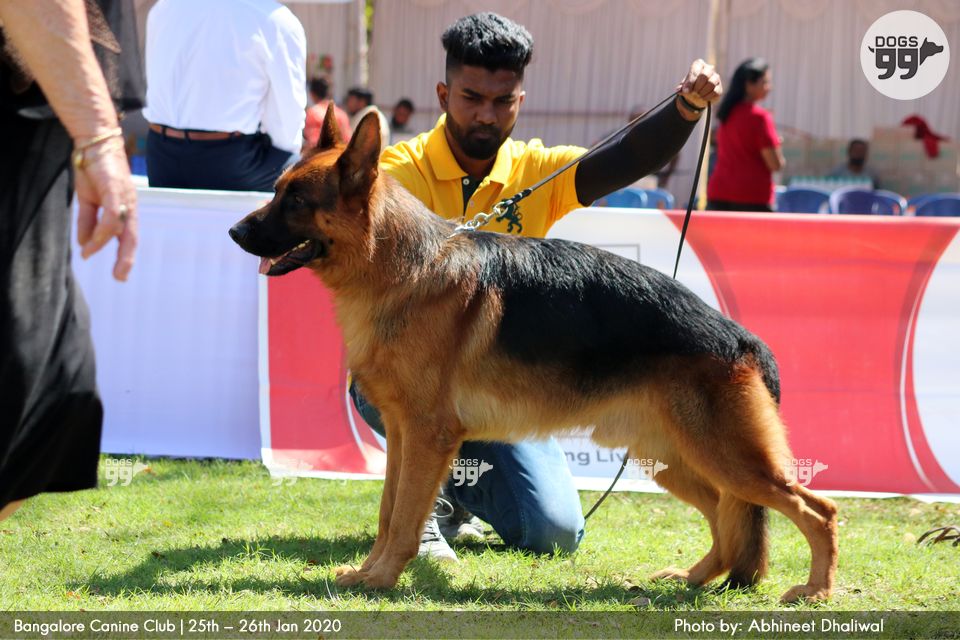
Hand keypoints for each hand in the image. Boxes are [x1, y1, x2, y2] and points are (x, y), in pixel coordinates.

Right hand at [75, 137, 137, 280]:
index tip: (120, 274)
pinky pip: (113, 215)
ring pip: (121, 228)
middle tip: (120, 277)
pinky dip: (104, 230)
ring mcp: (125, 197)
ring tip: (89, 255)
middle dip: (126, 258)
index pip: (129, 236)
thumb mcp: (87, 199)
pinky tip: (93, 240)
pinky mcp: (116, 190)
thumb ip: (88, 222)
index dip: (125, 255)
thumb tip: (85, 245)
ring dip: (106, 245)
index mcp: (125, 209)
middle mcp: (129, 205)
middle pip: (132, 237)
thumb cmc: (93, 169)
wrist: (92, 142)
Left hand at [676, 59, 722, 109]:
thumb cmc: (689, 88)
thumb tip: (679, 90)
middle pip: (705, 75)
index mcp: (699, 65)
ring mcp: (716, 78)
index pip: (696, 69)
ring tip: (698, 95)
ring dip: (702, 92)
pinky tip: (703, 98)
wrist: (696, 97)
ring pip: (711, 83)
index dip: (690, 81)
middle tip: (693, 92)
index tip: (686, 91)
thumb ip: (681, 88)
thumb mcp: (683, 87)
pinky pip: (716, 91)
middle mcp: (709, 69)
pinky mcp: (719, 87)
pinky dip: (707, 97)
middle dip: (697, 86)